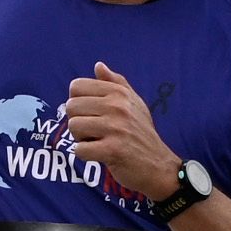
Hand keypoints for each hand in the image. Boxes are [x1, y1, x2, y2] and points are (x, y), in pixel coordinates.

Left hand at [59, 62, 182, 205]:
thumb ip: (115, 83)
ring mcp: (116, 128)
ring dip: (80, 139)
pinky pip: (79, 150)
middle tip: (93, 131)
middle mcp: (117, 106)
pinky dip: (85, 155)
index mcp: (119, 92)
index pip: (76, 87)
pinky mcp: (113, 150)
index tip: (90, 113)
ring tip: (97, 141)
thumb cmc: (142, 133)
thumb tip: (98, 65)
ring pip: (74, 127)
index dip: (77, 102)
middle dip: (77, 121)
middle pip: (71, 107)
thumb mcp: (134, 103)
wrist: (158, 165)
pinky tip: (99, 154)